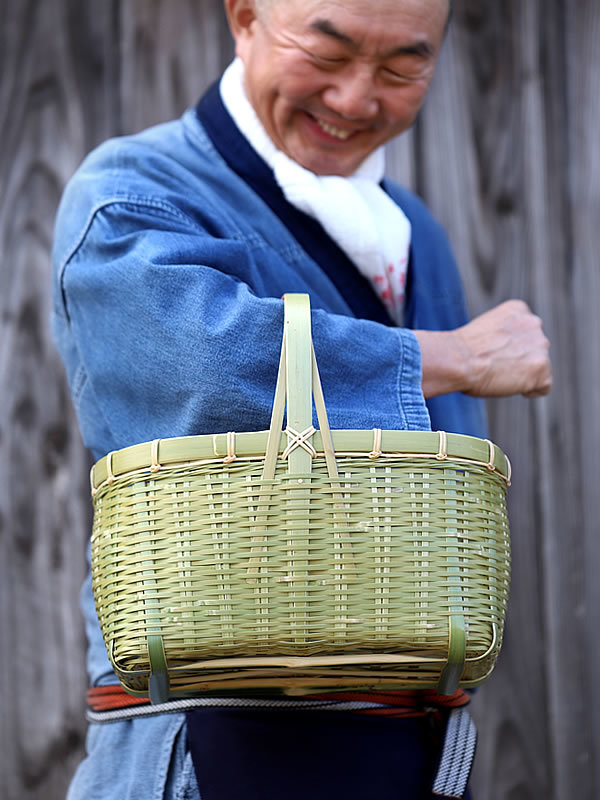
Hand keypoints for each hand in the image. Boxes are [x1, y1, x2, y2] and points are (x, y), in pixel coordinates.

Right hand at [415, 300, 552, 398]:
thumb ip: (504, 336)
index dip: (510, 349)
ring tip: (497, 373)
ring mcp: (540, 345)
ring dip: (522, 375)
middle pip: (535, 351)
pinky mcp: (542, 367)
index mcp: (519, 310)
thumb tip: (508, 355)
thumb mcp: (485, 331)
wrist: (458, 359)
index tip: (492, 353)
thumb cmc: (461, 350)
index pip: (526, 334)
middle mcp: (534, 323)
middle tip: (493, 365)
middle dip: (519, 361)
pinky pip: (543, 387)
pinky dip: (528, 390)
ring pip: (539, 368)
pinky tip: (507, 384)